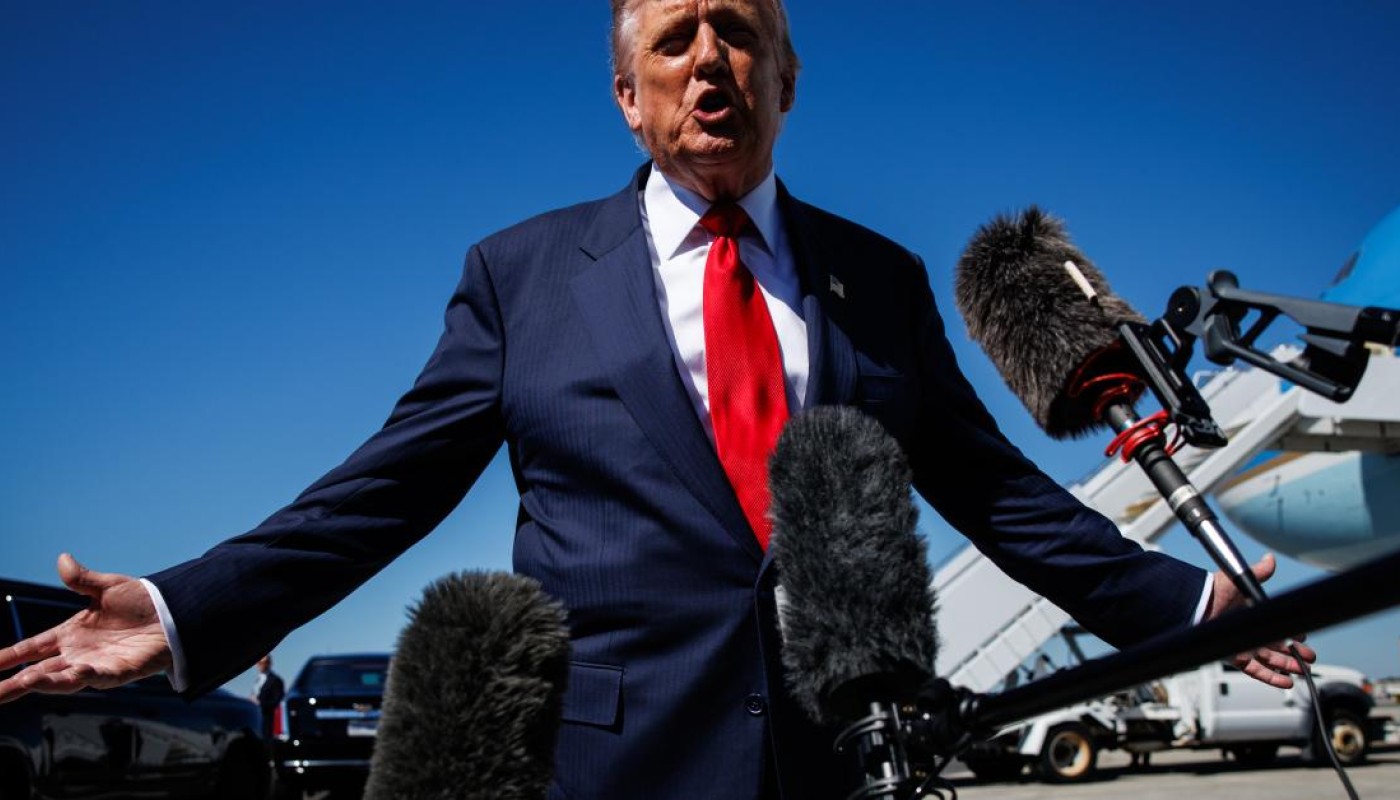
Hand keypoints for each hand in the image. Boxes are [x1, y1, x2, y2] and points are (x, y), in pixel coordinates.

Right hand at [0, 554, 172, 702]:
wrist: (176, 612)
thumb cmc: (142, 602)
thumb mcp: (108, 587)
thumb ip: (82, 579)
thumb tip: (62, 559)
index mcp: (70, 635)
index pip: (31, 648)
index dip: (8, 658)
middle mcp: (78, 654)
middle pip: (38, 671)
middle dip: (14, 684)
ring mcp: (97, 665)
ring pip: (64, 679)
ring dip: (44, 682)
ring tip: (22, 683)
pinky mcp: (120, 672)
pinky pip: (99, 677)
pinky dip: (85, 677)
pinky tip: (73, 674)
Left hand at [1204, 553, 1316, 687]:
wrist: (1195, 605)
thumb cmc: (1213, 591)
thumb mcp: (1241, 580)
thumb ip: (1259, 572)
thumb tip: (1270, 558)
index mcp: (1252, 613)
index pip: (1276, 625)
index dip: (1291, 632)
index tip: (1304, 636)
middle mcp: (1248, 630)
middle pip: (1276, 645)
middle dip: (1295, 652)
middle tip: (1310, 657)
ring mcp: (1242, 644)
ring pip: (1270, 659)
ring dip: (1288, 665)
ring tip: (1303, 670)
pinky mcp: (1235, 656)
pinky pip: (1255, 670)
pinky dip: (1271, 677)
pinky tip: (1286, 682)